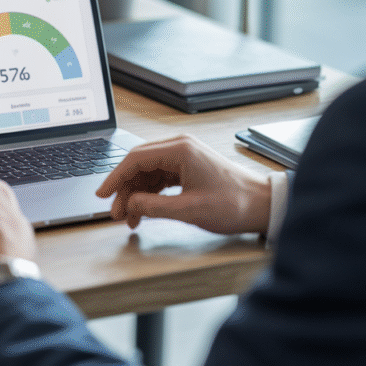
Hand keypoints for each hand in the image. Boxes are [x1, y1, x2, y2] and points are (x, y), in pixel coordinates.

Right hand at [96, 135, 270, 233]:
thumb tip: (129, 205)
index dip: (115, 178)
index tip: (103, 194)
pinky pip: (160, 178)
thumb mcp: (189, 209)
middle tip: (115, 213)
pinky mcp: (188, 168)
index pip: (135, 159)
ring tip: (128, 218)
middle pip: (139, 165)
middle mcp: (180, 148)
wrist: (263, 205)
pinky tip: (143, 211)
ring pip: (148, 173)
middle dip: (124, 190)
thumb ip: (154, 207)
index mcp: (180, 150)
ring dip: (136, 194)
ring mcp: (185, 157)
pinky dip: (149, 194)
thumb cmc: (234, 204)